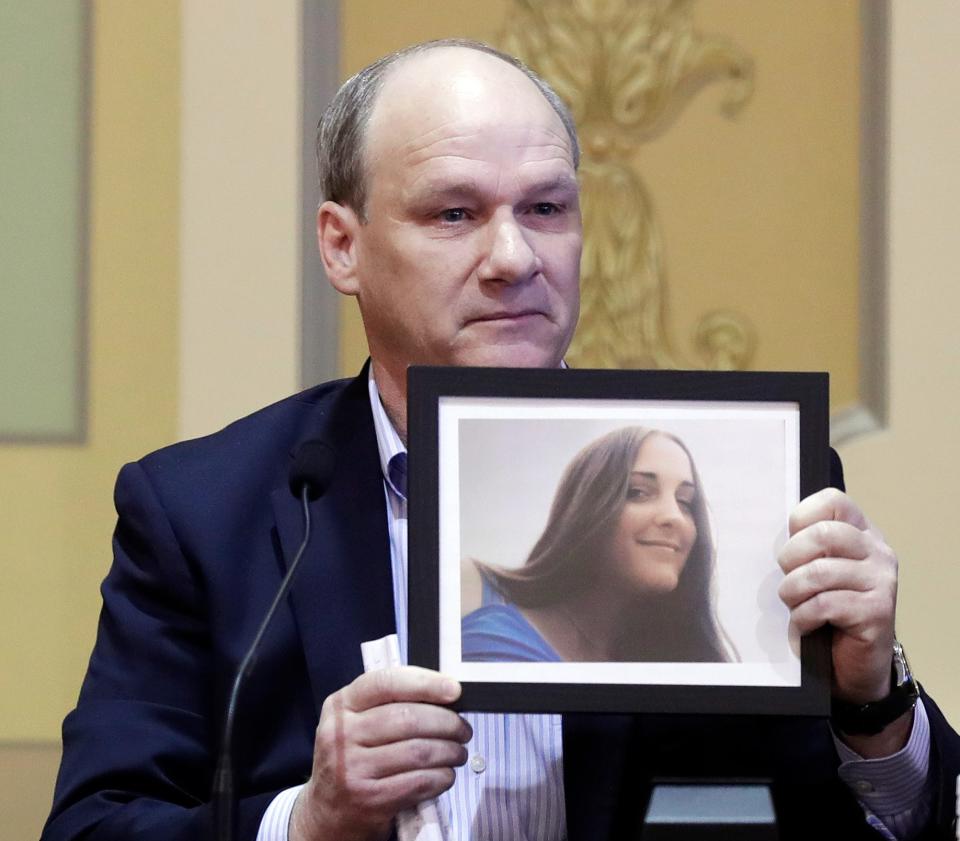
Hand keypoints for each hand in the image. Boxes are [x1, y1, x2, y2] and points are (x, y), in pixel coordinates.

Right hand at [289, 666, 470, 840]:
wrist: (326, 812)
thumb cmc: (353, 758)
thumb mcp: (356, 722)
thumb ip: (389, 703)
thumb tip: (444, 694)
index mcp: (340, 705)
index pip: (386, 682)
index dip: (425, 684)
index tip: (455, 690)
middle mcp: (341, 733)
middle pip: (408, 718)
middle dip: (447, 723)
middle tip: (463, 730)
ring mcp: (352, 768)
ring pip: (418, 751)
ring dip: (450, 751)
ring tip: (459, 753)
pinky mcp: (368, 799)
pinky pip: (418, 782)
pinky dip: (441, 777)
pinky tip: (446, 775)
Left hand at [777, 488, 897, 704]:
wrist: (853, 663)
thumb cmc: (827, 611)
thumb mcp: (816, 570)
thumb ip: (807, 546)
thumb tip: (772, 529)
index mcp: (862, 533)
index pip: (833, 501)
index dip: (801, 519)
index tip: (791, 543)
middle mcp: (878, 552)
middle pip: (824, 534)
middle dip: (792, 557)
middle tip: (787, 578)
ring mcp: (882, 581)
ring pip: (819, 572)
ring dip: (793, 592)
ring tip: (794, 605)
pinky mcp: (878, 612)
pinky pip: (824, 605)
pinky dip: (803, 617)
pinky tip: (805, 624)